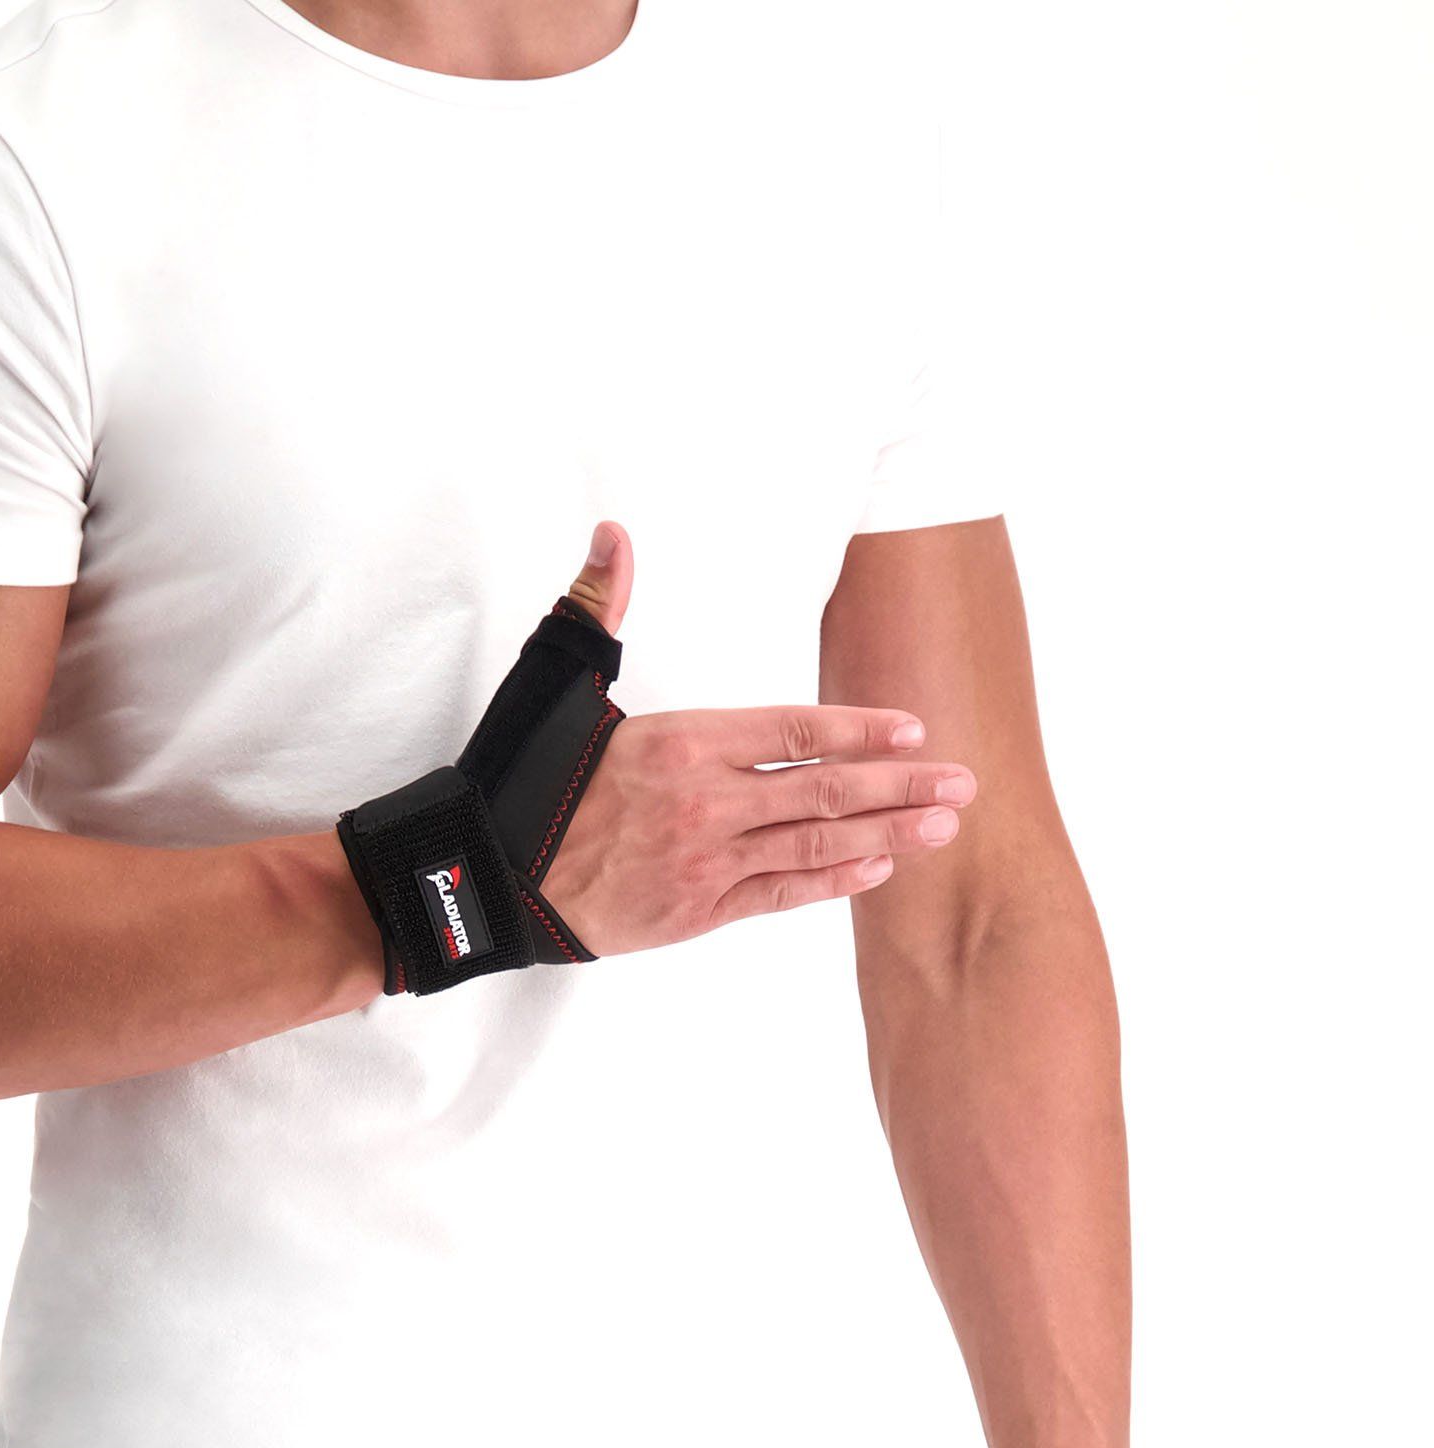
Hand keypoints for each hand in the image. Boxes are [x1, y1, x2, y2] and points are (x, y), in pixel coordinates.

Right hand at [542, 522, 976, 955]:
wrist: (486, 880)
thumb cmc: (521, 783)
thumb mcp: (556, 683)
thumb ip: (597, 608)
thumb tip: (614, 535)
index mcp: (681, 742)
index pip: (793, 730)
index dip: (860, 729)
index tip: (915, 727)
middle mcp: (704, 804)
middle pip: (823, 789)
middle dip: (900, 784)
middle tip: (963, 781)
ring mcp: (705, 863)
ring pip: (814, 843)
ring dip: (887, 832)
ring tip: (943, 825)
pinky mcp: (696, 911)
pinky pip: (782, 893)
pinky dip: (833, 880)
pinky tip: (877, 867)